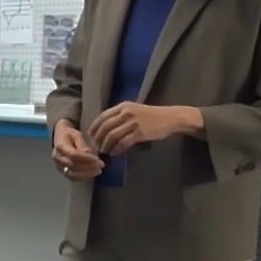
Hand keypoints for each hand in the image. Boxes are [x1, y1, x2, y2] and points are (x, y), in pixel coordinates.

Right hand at [50, 120, 105, 181]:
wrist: (60, 138)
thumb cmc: (70, 135)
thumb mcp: (77, 135)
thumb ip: (82, 144)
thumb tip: (89, 154)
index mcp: (60, 146)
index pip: (73, 155)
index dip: (87, 159)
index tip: (98, 160)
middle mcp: (57, 158)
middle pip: (73, 166)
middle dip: (88, 167)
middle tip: (101, 165)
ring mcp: (58, 166)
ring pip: (72, 174)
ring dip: (86, 174)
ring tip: (98, 171)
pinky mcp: (62, 171)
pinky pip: (72, 178)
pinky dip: (83, 177)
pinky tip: (92, 174)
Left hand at [84, 102, 202, 155]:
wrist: (170, 118)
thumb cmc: (151, 116)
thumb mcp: (134, 110)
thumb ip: (120, 116)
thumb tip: (105, 128)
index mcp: (123, 106)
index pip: (102, 116)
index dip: (94, 127)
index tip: (90, 136)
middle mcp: (126, 113)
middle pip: (105, 127)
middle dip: (98, 138)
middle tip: (96, 147)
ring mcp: (133, 123)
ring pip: (112, 136)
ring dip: (106, 145)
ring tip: (105, 151)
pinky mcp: (140, 133)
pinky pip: (123, 143)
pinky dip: (116, 149)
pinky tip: (114, 153)